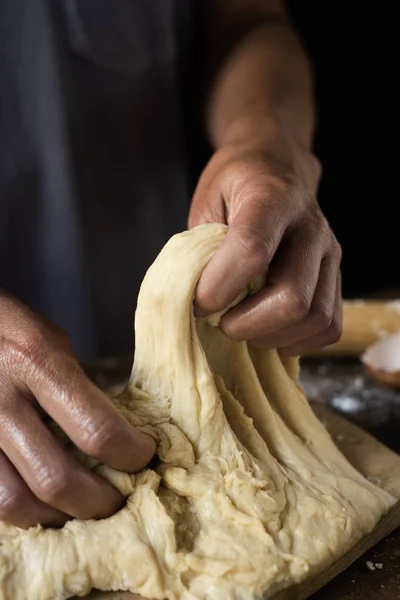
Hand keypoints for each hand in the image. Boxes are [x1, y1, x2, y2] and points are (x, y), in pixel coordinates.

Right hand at [0, 291, 154, 528]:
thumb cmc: (10, 328)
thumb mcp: (51, 340)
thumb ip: (78, 386)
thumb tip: (116, 433)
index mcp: (36, 359)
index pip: (96, 427)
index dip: (131, 454)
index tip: (145, 456)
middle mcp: (0, 396)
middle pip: (56, 479)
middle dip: (99, 501)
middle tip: (120, 499)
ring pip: (16, 502)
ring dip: (59, 516)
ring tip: (83, 508)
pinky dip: (25, 511)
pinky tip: (44, 503)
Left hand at [189, 130, 341, 354]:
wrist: (277, 167)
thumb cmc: (235, 186)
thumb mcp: (206, 202)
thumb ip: (201, 249)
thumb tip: (196, 302)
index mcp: (271, 199)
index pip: (251, 252)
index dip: (219, 288)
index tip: (198, 302)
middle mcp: (310, 227)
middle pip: (292, 297)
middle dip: (247, 324)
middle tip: (221, 321)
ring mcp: (330, 254)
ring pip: (315, 317)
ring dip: (272, 337)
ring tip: (244, 326)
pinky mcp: (337, 276)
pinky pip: (329, 326)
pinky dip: (297, 341)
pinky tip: (270, 330)